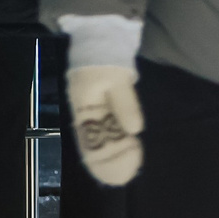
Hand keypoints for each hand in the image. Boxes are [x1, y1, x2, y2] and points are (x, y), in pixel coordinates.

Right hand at [67, 64, 143, 186]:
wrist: (100, 40)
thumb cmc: (106, 60)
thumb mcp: (118, 80)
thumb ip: (126, 104)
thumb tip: (135, 130)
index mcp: (83, 106)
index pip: (91, 138)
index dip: (103, 156)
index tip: (118, 169)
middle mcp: (85, 112)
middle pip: (94, 142)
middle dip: (109, 160)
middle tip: (124, 176)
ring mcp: (92, 110)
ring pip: (100, 137)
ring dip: (114, 153)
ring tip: (128, 167)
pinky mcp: (101, 107)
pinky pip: (106, 129)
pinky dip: (116, 140)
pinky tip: (126, 149)